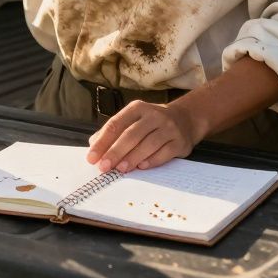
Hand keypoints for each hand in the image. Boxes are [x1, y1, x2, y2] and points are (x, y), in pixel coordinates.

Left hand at [85, 101, 203, 172]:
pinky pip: (164, 153)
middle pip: (131, 135)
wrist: (185, 119)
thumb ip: (113, 131)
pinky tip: (141, 168)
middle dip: (115, 152)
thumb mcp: (132, 120)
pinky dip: (151, 161)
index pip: (115, 124)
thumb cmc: (151, 123)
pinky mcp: (180, 142)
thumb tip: (93, 145)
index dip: (102, 142)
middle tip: (104, 167)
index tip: (92, 157)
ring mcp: (169, 128)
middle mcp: (154, 115)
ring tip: (120, 169)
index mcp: (137, 108)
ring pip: (148, 144)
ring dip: (132, 158)